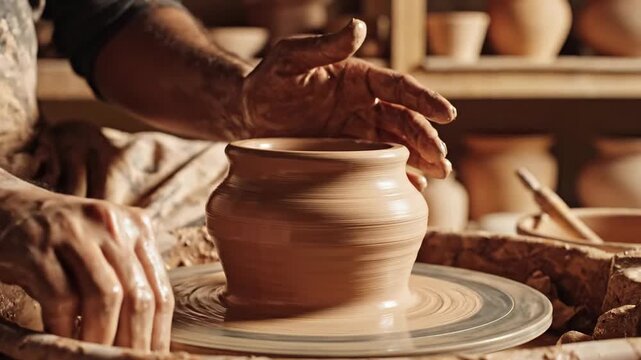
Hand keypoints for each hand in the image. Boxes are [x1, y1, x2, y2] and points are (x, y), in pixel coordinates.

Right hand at [0, 191, 172, 350]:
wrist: (10, 208)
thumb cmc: (65, 238)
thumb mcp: (107, 245)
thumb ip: (130, 275)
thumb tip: (149, 332)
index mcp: (138, 228)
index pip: (161, 290)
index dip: (159, 332)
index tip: (154, 357)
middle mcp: (114, 226)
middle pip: (138, 296)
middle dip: (134, 340)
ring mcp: (77, 234)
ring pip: (105, 297)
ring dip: (101, 338)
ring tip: (94, 357)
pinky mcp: (40, 248)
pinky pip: (62, 299)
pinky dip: (65, 328)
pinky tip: (63, 339)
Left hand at [240, 19, 455, 180]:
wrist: (249, 112)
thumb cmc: (269, 79)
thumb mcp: (291, 58)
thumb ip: (324, 46)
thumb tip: (359, 27)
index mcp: (359, 78)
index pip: (399, 87)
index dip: (424, 100)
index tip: (447, 114)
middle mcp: (365, 104)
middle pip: (404, 121)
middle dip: (426, 139)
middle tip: (442, 159)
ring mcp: (357, 132)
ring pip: (397, 145)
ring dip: (420, 159)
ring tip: (440, 175)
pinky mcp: (346, 156)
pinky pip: (376, 167)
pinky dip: (397, 177)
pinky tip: (414, 190)